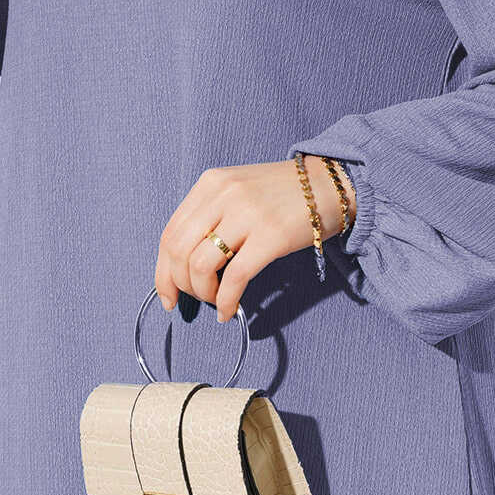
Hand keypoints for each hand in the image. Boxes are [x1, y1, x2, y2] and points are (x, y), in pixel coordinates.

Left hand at [154, 157, 357, 322]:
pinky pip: (235, 277)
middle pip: (178, 251)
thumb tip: (185, 263)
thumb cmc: (283, 194)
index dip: (163, 271)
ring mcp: (247, 214)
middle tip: (193, 300)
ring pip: (201, 265)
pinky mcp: (271, 236)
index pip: (169, 233)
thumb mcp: (237, 191)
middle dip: (180, 285)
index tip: (168, 295)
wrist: (331, 184)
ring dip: (203, 293)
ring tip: (215, 301)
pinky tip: (229, 310)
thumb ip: (210, 216)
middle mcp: (223, 195)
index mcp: (210, 184)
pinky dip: (226, 300)